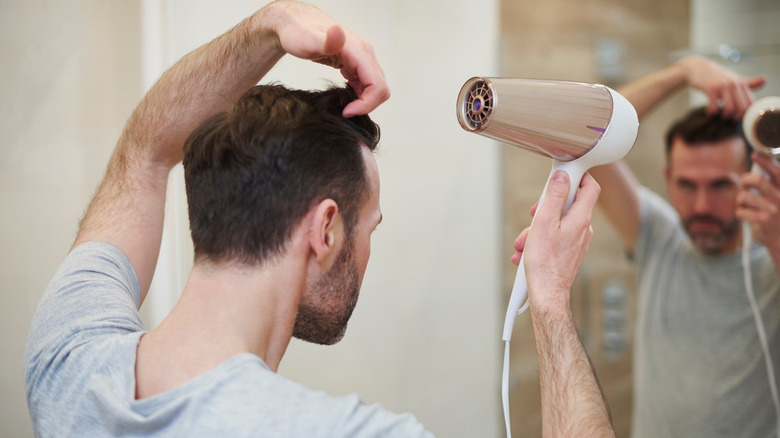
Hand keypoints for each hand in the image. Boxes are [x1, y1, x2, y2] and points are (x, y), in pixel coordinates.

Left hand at [264, 1, 389, 116]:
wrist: (294, 25)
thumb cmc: (298, 33)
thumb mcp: (307, 40)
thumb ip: (325, 41)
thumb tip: (337, 33)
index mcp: (359, 51)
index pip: (377, 86)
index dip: (365, 104)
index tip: (346, 112)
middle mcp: (365, 54)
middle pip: (381, 88)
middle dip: (366, 105)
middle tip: (344, 111)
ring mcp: (361, 59)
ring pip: (375, 87)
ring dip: (363, 101)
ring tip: (342, 106)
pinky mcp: (355, 63)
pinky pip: (366, 84)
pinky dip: (359, 95)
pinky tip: (343, 97)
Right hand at [511, 172, 599, 310]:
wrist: (547, 294)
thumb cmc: (545, 262)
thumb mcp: (544, 222)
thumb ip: (554, 196)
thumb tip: (562, 177)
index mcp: (581, 217)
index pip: (590, 186)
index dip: (577, 176)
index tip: (560, 175)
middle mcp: (583, 228)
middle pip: (568, 204)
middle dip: (546, 207)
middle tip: (533, 214)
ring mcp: (578, 240)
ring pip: (558, 222)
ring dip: (537, 228)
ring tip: (523, 242)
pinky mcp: (570, 251)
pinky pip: (555, 236)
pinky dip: (540, 240)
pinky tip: (526, 251)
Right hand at [678, 55, 764, 118]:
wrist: (696, 67)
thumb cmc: (715, 75)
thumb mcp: (733, 78)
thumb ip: (748, 82)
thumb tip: (765, 79)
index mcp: (741, 83)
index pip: (750, 103)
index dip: (745, 114)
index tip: (736, 117)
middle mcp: (734, 84)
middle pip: (741, 108)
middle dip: (734, 118)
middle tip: (727, 119)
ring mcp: (722, 86)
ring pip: (730, 109)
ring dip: (724, 116)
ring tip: (719, 116)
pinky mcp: (710, 89)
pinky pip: (715, 106)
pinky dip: (712, 113)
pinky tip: (709, 112)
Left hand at [738, 153, 779, 251]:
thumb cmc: (779, 217)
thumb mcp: (779, 198)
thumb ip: (771, 186)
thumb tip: (755, 171)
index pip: (777, 171)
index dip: (765, 161)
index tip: (754, 155)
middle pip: (757, 180)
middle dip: (745, 180)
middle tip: (744, 185)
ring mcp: (773, 209)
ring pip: (744, 196)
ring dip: (741, 200)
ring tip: (746, 205)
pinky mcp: (763, 221)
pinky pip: (741, 211)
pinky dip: (740, 213)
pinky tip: (748, 217)